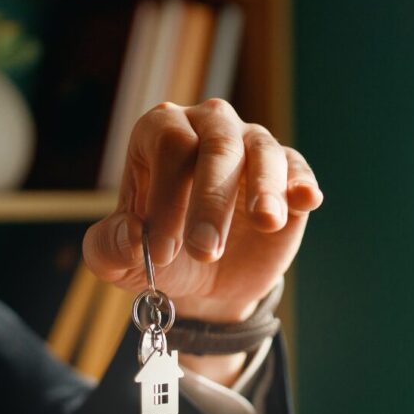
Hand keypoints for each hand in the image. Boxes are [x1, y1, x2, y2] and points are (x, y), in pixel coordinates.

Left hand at [83, 100, 321, 323]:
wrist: (206, 284)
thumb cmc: (161, 257)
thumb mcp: (120, 262)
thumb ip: (108, 249)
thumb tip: (132, 238)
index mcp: (161, 135)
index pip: (169, 144)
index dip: (166, 196)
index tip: (163, 252)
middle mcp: (208, 128)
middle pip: (216, 144)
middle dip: (211, 201)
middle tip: (204, 252)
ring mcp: (251, 148)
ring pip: (262, 152)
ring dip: (263, 190)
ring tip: (265, 222)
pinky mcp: (287, 176)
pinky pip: (297, 169)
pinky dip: (300, 183)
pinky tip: (304, 200)